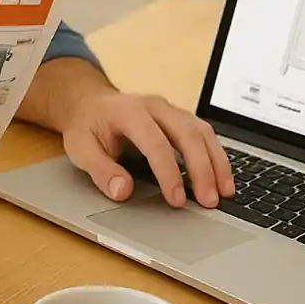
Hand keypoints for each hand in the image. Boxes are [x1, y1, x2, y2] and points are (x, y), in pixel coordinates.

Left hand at [61, 91, 235, 208]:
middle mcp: (154, 106)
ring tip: (224, 192)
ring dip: (216, 162)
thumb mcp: (80, 148)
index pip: (155, 142)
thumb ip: (100, 170)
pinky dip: (215, 155)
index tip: (176, 200)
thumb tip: (123, 191)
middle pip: (187, 134)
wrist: (89, 102)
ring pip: (201, 131)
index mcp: (128, 111)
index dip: (168, 173)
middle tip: (209, 201)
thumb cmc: (86, 125)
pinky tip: (221, 177)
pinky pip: (203, 133)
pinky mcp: (180, 117)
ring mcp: (170, 109)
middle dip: (201, 169)